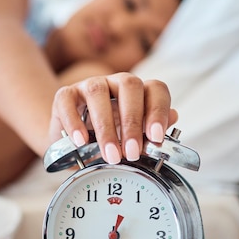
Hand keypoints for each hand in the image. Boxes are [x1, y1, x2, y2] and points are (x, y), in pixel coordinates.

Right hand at [50, 73, 177, 163]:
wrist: (71, 143)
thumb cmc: (105, 140)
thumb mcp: (130, 140)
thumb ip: (149, 132)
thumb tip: (173, 118)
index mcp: (138, 92)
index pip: (155, 89)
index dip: (158, 110)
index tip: (155, 136)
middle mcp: (115, 83)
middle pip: (129, 86)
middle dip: (132, 121)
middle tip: (132, 152)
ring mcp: (89, 85)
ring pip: (98, 92)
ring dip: (106, 126)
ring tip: (110, 154)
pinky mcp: (65, 94)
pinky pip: (68, 101)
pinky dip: (74, 122)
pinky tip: (81, 141)